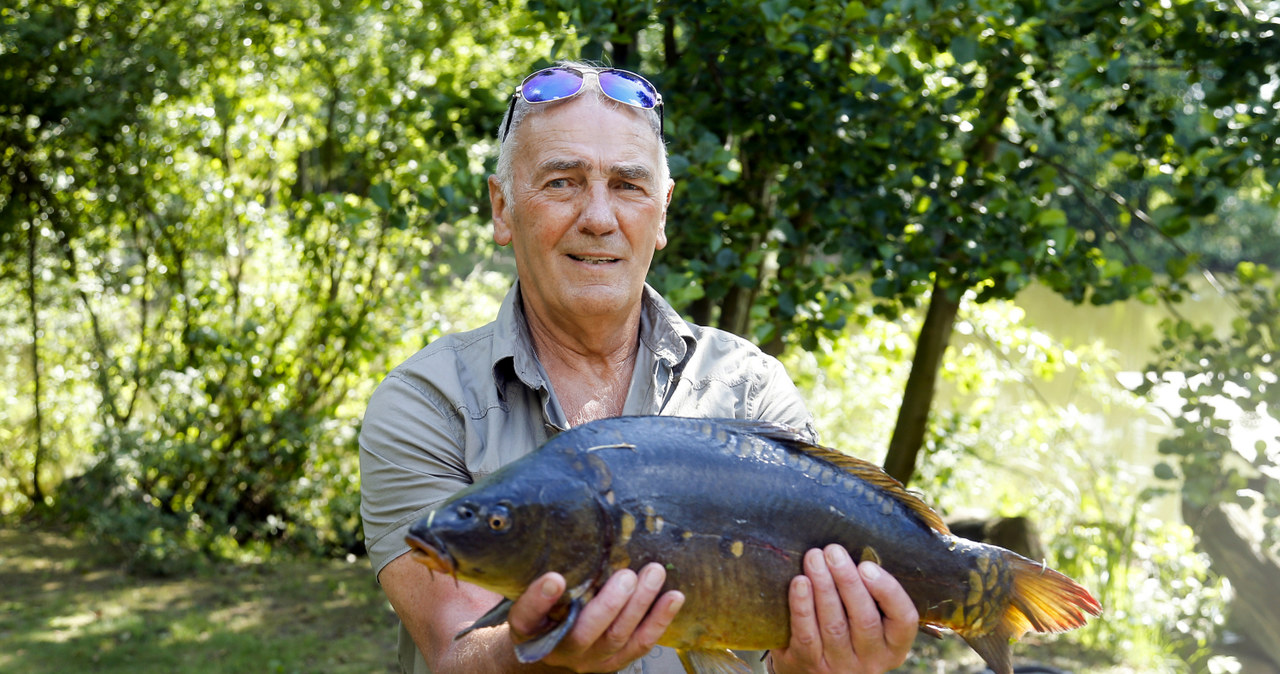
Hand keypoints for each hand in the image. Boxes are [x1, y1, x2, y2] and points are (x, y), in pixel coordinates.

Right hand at [506, 563, 684, 672]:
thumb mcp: (536, 591)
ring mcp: (588, 659)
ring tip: (654, 574)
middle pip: (583, 633)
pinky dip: (659, 621)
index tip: (555, 578)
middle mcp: (557, 649)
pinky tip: (674, 598)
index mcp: (528, 630)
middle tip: (626, 575)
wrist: (554, 646)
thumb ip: (548, 571)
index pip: (526, 617)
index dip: (538, 600)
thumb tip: (566, 527)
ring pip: (616, 637)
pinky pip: (639, 644)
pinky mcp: (613, 662)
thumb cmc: (547, 608)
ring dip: (639, 606)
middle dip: (609, 605)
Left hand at [769, 544, 917, 673]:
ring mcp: (840, 665)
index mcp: (893, 646)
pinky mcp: (809, 664)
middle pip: (864, 619)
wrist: (815, 668)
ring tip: (814, 558)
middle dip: (847, 580)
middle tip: (833, 551)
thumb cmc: (847, 631)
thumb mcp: (869, 620)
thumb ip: (870, 595)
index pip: (903, 619)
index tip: (867, 565)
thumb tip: (855, 550)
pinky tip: (799, 582)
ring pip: (833, 624)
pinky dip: (802, 606)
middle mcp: (871, 660)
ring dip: (823, 586)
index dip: (887, 591)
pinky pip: (806, 634)